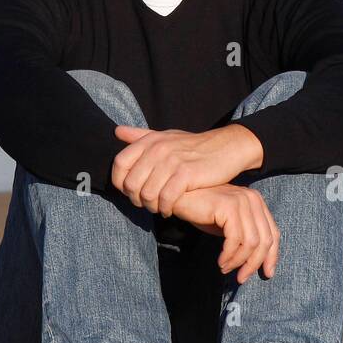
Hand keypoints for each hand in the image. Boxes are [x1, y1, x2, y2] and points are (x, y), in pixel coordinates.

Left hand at [111, 123, 263, 213]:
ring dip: (151, 207)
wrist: (226, 147)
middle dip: (136, 199)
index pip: (119, 164)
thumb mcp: (166, 136)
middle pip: (131, 183)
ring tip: (159, 208)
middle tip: (147, 204)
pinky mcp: (186, 174)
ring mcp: (172, 161)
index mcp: (149, 140)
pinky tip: (170, 210)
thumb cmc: (193, 146)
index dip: (120, 182)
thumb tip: (117, 132)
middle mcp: (157, 149)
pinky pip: (166, 198)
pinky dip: (165, 209)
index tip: (131, 191)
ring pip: (147, 194)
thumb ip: (140, 135)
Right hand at [170, 184, 280, 282]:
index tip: (267, 274)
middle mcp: (252, 199)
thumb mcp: (229, 224)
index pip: (273, 233)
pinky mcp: (229, 206)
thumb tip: (258, 263)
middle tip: (242, 278)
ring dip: (238, 261)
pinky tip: (221, 261)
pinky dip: (229, 255)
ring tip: (225, 268)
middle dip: (254, 264)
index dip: (272, 256)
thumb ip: (245, 236)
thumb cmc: (202, 211)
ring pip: (251, 242)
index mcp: (257, 202)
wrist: (179, 196)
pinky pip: (235, 239)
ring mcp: (241, 201)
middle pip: (265, 240)